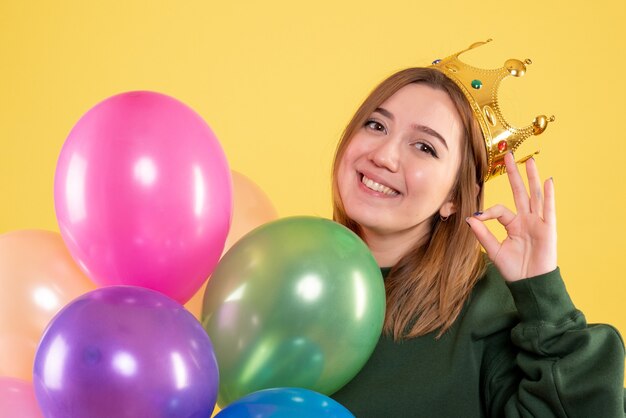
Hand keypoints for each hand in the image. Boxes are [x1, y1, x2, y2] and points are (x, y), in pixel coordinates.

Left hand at [466, 153, 556, 281]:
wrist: (530, 284)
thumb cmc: (514, 269)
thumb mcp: (493, 250)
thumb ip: (483, 234)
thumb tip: (469, 218)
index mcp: (513, 224)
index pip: (500, 209)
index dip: (488, 212)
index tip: (478, 217)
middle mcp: (526, 220)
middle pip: (520, 192)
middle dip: (514, 175)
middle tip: (509, 156)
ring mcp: (538, 222)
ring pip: (535, 196)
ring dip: (532, 178)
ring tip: (529, 162)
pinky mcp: (548, 229)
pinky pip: (549, 209)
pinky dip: (549, 195)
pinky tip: (548, 181)